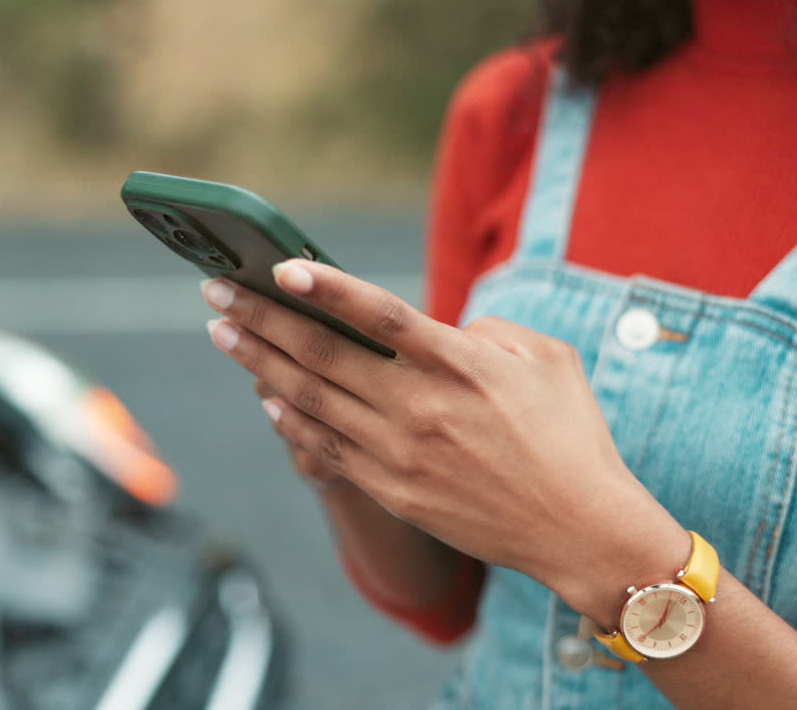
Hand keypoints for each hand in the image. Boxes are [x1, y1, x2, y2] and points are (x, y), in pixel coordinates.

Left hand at [201, 261, 685, 622]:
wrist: (580, 529)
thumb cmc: (571, 436)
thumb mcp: (547, 359)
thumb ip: (485, 330)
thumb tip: (438, 329)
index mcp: (461, 364)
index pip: (377, 314)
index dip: (325, 286)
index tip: (279, 266)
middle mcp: (421, 407)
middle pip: (322, 354)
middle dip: (261, 318)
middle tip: (216, 291)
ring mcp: (401, 454)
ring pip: (312, 399)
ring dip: (260, 364)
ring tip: (224, 334)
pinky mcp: (395, 491)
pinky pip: (327, 448)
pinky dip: (292, 420)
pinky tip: (267, 398)